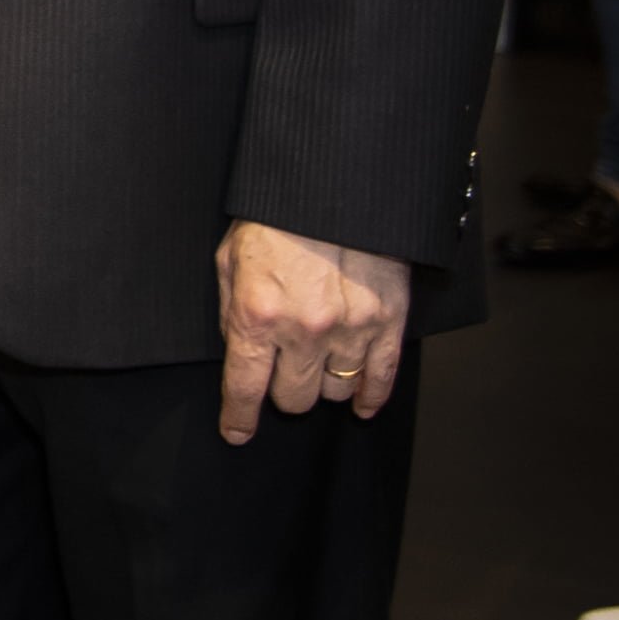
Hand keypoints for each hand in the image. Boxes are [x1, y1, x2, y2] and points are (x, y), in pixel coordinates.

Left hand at [214, 221, 409, 441]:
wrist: (333, 187)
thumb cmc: (276, 220)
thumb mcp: (230, 260)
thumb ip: (231, 311)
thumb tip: (237, 352)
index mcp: (257, 314)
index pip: (244, 386)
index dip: (239, 417)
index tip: (238, 432)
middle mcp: (304, 330)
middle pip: (294, 399)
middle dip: (284, 391)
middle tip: (282, 371)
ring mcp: (350, 329)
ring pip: (336, 392)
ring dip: (324, 386)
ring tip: (318, 366)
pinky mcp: (388, 323)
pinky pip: (382, 378)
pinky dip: (372, 396)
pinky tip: (364, 404)